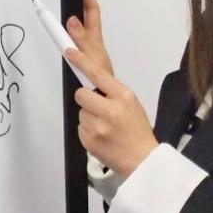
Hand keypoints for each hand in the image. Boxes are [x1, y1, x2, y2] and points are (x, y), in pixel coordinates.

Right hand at [64, 0, 115, 81]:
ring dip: (71, 24)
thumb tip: (73, 20)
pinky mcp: (82, 62)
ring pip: (77, 33)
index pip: (92, 12)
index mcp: (94, 39)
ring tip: (62, 15)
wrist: (104, 98)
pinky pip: (73, 47)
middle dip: (78, 6)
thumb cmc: (102, 79)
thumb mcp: (90, 56)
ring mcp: (87, 53)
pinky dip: (67, 41)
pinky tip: (64, 43)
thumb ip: (81, 39)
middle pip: (84, 19)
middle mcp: (91, 43)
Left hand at [64, 37, 159, 178]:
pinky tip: (102, 136)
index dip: (81, 61)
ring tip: (105, 126)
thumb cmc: (137, 131)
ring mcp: (98, 127)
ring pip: (81, 112)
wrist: (142, 160)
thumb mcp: (132, 104)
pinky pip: (80, 127)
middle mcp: (110, 110)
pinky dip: (88, 130)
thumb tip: (91, 82)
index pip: (97, 74)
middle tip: (99, 108)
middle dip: (86, 99)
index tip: (70, 52)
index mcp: (123, 96)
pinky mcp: (89, 140)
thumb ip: (112, 91)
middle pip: (81, 94)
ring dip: (89, 116)